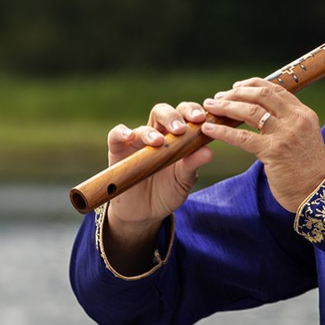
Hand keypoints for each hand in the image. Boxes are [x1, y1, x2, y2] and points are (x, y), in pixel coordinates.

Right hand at [104, 102, 213, 263]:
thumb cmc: (168, 191)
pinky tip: (130, 137)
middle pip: (163, 112)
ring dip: (151, 132)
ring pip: (143, 125)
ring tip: (159, 142)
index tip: (202, 119)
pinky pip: (116, 135)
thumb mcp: (183, 180)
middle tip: (182, 129)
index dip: (193, 112)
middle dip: (174, 116)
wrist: (145, 213)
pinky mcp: (117, 150)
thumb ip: (193, 164)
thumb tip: (209, 151)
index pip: (185, 114)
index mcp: (177, 136)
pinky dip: (122, 133)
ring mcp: (137, 141)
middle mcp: (157, 133)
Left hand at [200, 78, 324, 211]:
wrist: (318, 193)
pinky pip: (242, 137)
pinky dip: (222, 131)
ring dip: (226, 107)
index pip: (275, 90)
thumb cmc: (308, 170)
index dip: (252, 85)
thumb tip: (265, 116)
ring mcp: (285, 134)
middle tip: (218, 97)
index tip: (236, 87)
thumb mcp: (304, 138)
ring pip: (249, 111)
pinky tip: (209, 129)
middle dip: (235, 93)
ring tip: (210, 107)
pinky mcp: (273, 151)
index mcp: (304, 114)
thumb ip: (289, 124)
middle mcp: (296, 119)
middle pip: (261, 95)